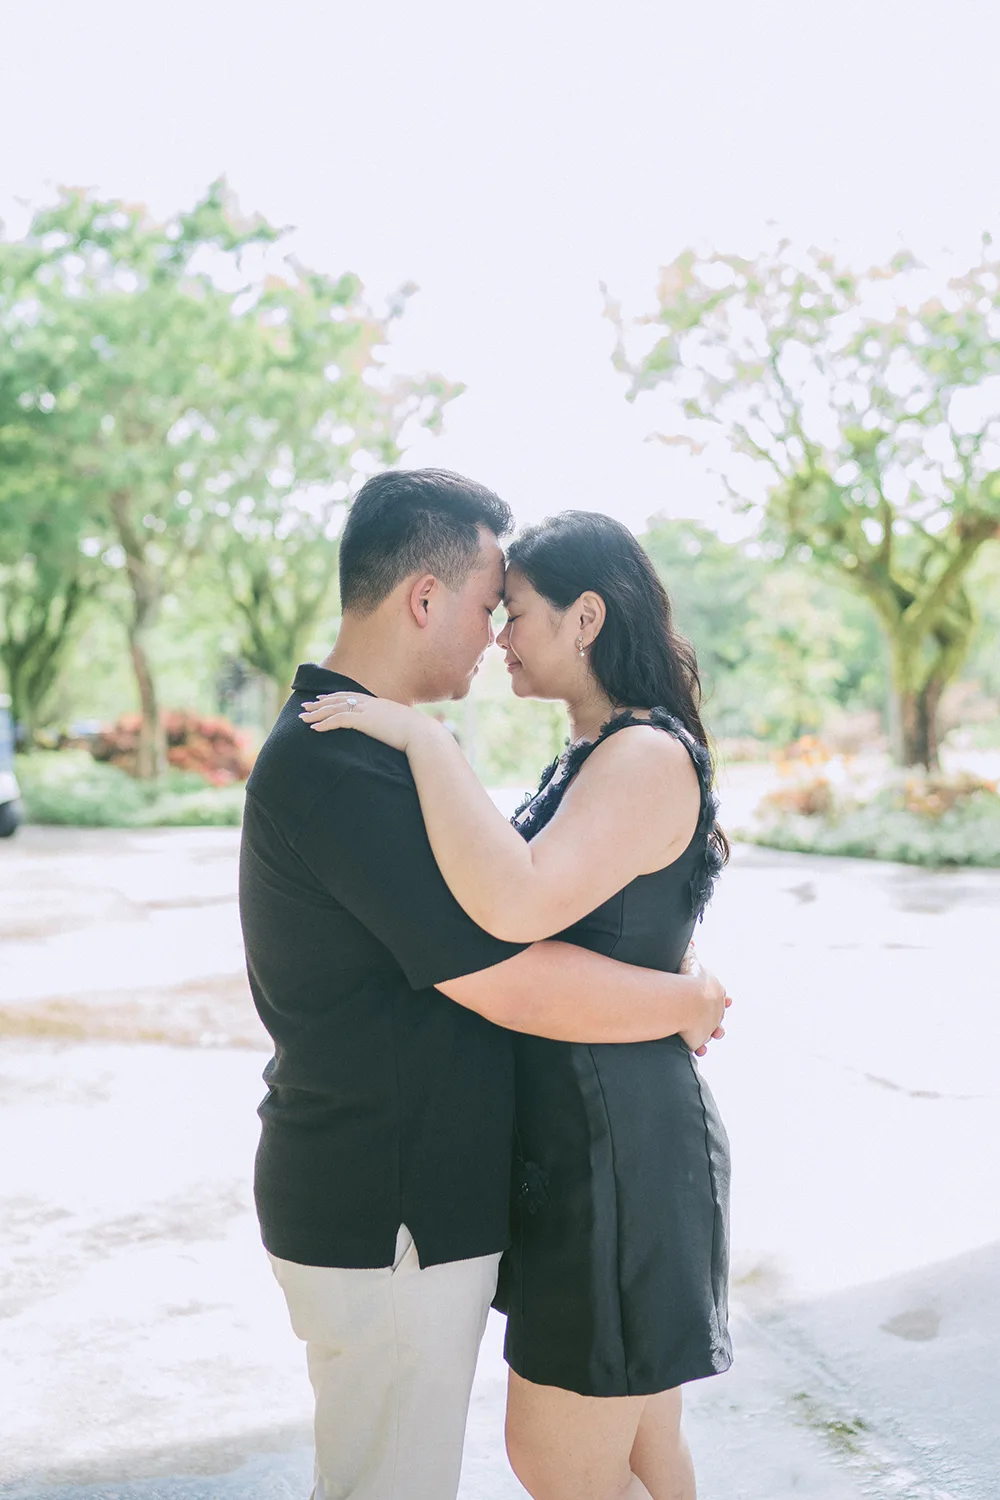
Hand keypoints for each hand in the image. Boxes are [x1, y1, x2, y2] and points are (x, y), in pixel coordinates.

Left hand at [299, 693, 432, 753]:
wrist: (423, 735)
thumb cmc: (417, 735)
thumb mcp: (403, 726)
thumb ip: (393, 725)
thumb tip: (392, 732)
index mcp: (378, 703)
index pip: (351, 696)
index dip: (335, 697)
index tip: (322, 699)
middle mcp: (370, 703)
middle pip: (339, 699)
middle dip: (320, 703)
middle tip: (306, 706)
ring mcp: (367, 711)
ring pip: (335, 708)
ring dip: (317, 713)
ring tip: (303, 717)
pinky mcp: (364, 721)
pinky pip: (339, 720)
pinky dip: (325, 723)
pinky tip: (314, 729)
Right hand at [678, 943, 731, 1055]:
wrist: (686, 1001)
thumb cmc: (686, 977)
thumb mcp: (688, 958)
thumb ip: (690, 949)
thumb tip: (691, 939)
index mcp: (716, 991)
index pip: (721, 995)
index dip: (722, 998)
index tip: (726, 1000)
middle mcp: (717, 1010)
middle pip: (719, 1014)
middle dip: (716, 1016)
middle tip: (714, 1019)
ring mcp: (709, 1026)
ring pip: (714, 1032)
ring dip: (712, 1033)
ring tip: (712, 1035)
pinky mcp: (699, 1039)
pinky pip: (700, 1045)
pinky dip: (699, 1047)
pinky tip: (698, 1050)